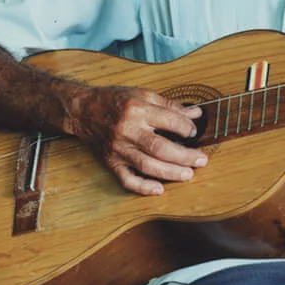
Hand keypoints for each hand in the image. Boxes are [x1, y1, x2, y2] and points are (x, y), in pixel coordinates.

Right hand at [71, 84, 208, 196]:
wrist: (83, 110)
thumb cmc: (114, 101)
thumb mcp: (142, 94)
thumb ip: (170, 106)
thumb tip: (196, 115)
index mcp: (137, 109)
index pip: (168, 121)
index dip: (186, 128)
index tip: (194, 132)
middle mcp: (127, 130)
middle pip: (160, 148)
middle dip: (184, 156)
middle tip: (201, 160)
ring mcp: (118, 149)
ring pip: (147, 165)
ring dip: (170, 172)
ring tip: (188, 174)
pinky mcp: (111, 162)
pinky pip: (127, 179)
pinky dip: (143, 187)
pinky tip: (159, 189)